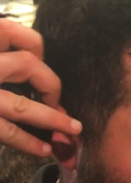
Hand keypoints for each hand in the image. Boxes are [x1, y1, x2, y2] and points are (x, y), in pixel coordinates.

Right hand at [0, 18, 79, 156]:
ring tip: (70, 130)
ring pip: (23, 106)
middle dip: (52, 86)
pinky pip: (7, 131)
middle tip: (57, 101)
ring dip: (53, 120)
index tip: (40, 62)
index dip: (36, 49)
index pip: (16, 32)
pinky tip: (42, 149)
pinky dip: (29, 143)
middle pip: (29, 66)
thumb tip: (23, 58)